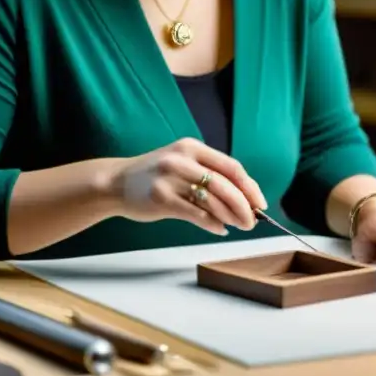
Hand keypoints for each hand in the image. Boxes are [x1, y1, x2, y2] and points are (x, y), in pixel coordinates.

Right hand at [107, 138, 267, 235]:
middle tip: (252, 221)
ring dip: (231, 216)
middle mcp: (182, 159)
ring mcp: (170, 178)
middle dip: (244, 205)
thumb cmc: (154, 176)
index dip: (250, 186)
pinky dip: (212, 223)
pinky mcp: (161, 198)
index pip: (231, 166)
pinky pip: (196, 214)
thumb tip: (244, 199)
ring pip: (213, 200)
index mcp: (192, 147)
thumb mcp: (181, 164)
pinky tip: (219, 228)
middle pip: (225, 184)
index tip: (260, 203)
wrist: (115, 183)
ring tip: (239, 226)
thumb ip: (208, 175)